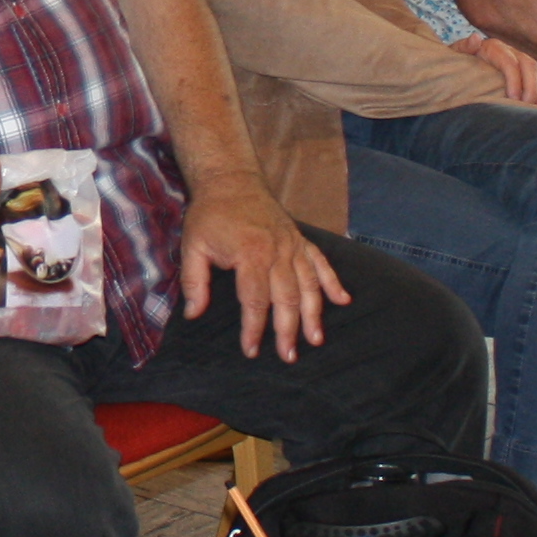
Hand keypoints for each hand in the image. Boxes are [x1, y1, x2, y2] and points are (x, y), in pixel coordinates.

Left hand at [177, 183, 347, 362]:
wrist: (231, 180)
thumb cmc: (210, 215)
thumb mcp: (192, 246)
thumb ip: (194, 282)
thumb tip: (193, 314)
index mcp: (250, 254)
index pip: (255, 300)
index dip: (254, 329)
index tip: (252, 350)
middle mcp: (278, 251)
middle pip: (287, 298)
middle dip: (288, 330)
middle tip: (288, 356)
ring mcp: (293, 245)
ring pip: (309, 285)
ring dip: (314, 314)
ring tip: (316, 340)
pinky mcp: (300, 239)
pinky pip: (321, 263)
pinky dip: (333, 282)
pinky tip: (343, 301)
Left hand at [451, 33, 536, 104]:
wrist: (464, 66)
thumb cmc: (458, 64)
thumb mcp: (456, 54)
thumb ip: (464, 47)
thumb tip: (476, 38)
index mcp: (493, 48)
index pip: (509, 62)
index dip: (514, 80)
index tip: (513, 98)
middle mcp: (511, 51)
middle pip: (529, 66)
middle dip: (531, 86)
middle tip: (527, 105)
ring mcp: (522, 59)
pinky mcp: (529, 69)